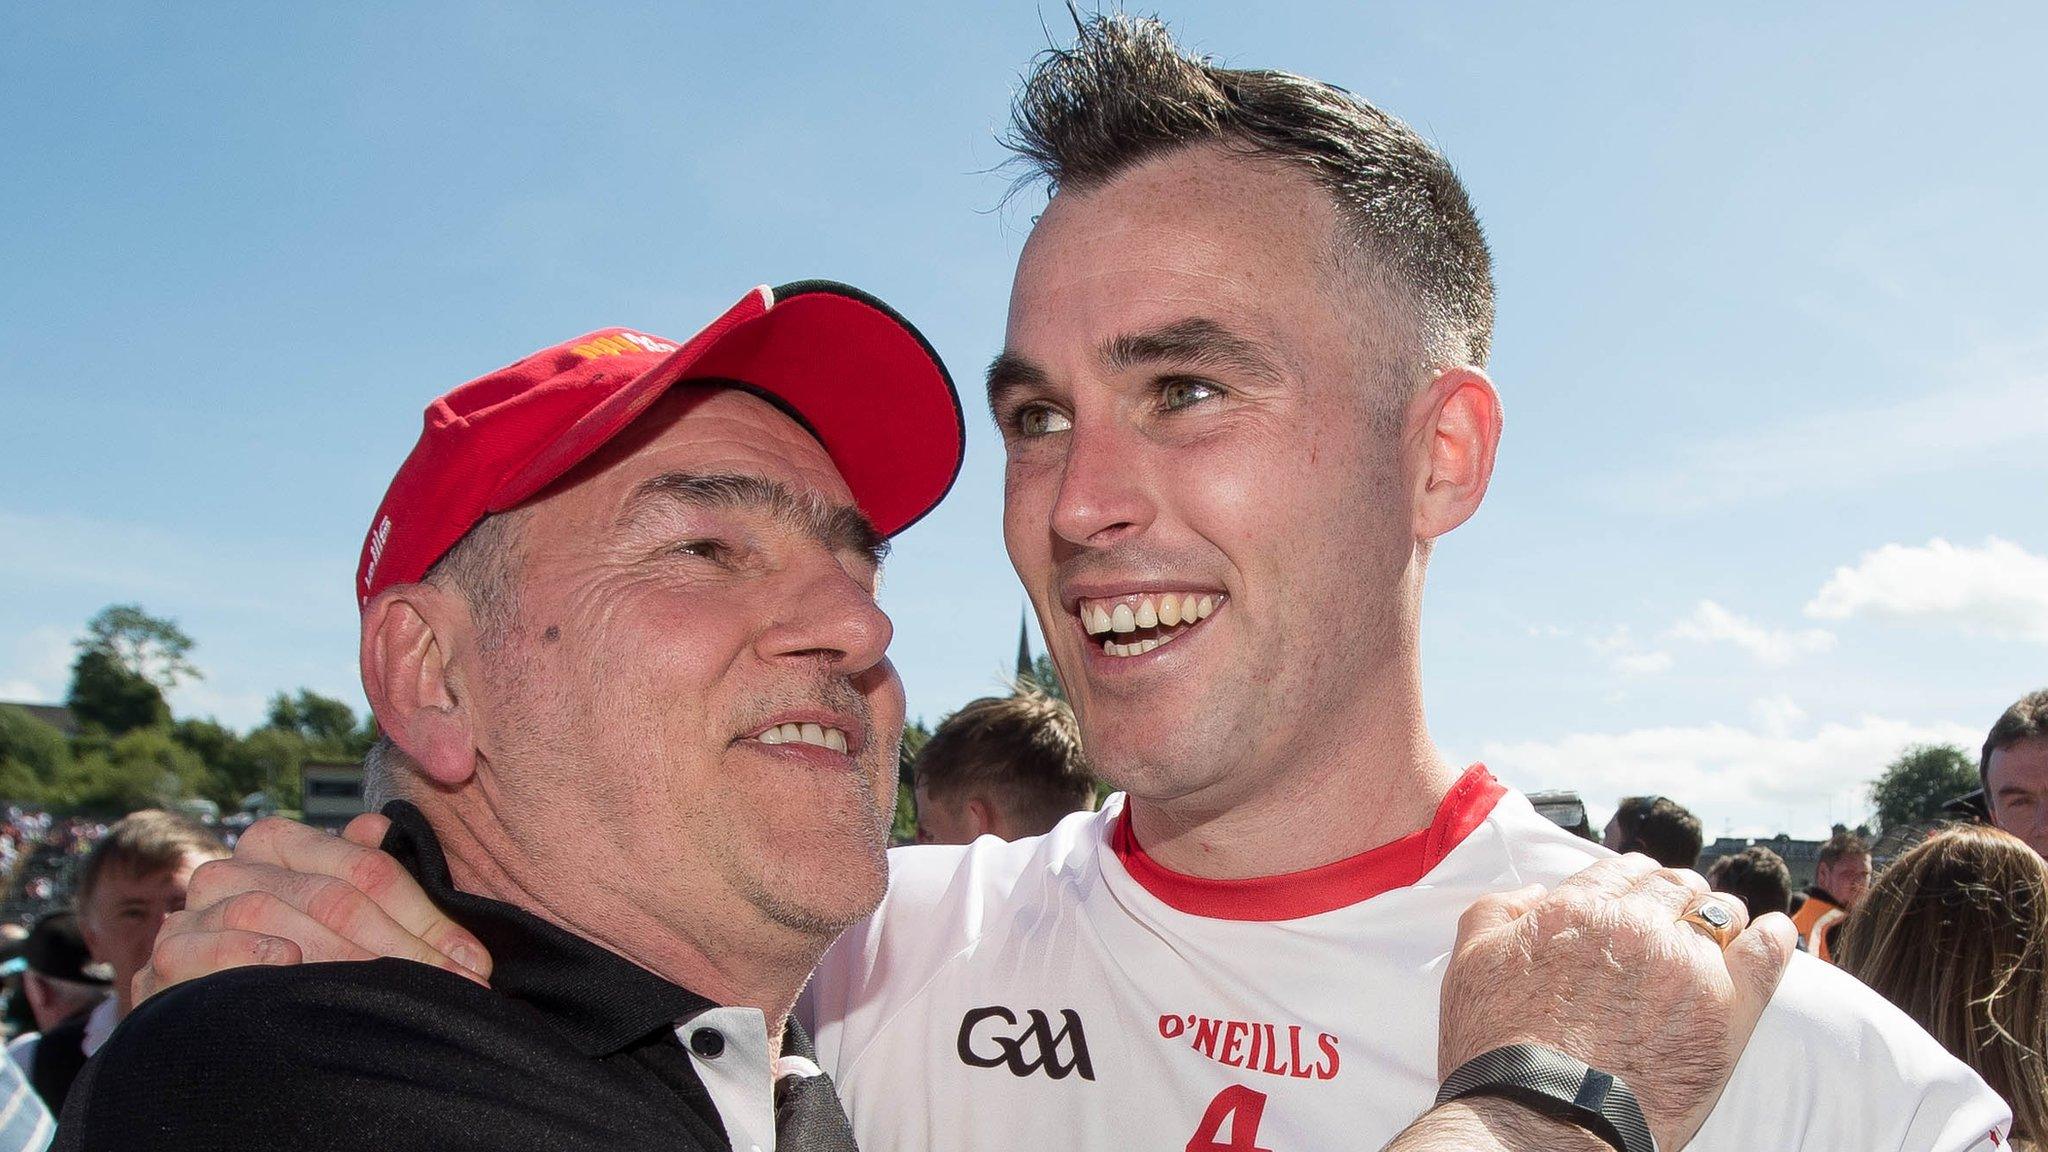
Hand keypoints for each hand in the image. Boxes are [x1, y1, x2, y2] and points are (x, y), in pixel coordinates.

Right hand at [136, 813, 493, 1002]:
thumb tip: (381, 824)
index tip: (473, 962)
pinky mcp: (163, 957)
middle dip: (401, 944)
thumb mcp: (332, 912)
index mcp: (281, 842)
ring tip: (387, 985)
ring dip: (340, 953)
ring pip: (273, 911)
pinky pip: (200, 944)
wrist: (201, 1017)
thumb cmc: (285, 958)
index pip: (366, 868)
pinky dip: (245, 949)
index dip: (427, 916)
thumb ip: (362, 870)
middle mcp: (234, 867)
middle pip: (331, 894)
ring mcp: (193, 910)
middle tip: (452, 986)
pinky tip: (285, 961)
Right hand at [1438, 854, 1794, 1151]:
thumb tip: (1535, 893)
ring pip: (1720, 910)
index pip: (1620, 871)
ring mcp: (1685, 964)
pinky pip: (1767, 952)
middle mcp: (1634, 924)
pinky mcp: (1727, 1008)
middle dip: (1673, 896)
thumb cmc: (1500, 1051)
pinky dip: (1773, 937)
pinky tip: (1774, 933)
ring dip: (1718, 915)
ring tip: (1720, 934)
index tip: (1635, 900)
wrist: (1540, 1119)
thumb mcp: (1470, 964)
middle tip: (1674, 919)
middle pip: (1672, 884)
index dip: (1629, 884)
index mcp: (1576, 908)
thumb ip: (1496, 912)